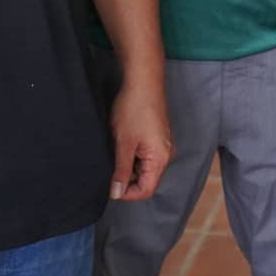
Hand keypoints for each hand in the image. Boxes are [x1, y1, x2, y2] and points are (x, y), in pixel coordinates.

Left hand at [108, 78, 172, 201]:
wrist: (143, 81)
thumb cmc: (134, 109)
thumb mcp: (123, 143)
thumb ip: (120, 170)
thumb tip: (116, 193)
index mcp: (160, 159)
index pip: (146, 190)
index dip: (127, 193)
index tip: (110, 187)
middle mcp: (165, 155)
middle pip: (146, 180)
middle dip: (127, 179)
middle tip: (109, 168)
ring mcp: (162, 146)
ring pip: (144, 168)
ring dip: (128, 166)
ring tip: (115, 152)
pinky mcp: (157, 137)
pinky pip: (145, 156)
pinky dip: (132, 156)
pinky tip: (121, 144)